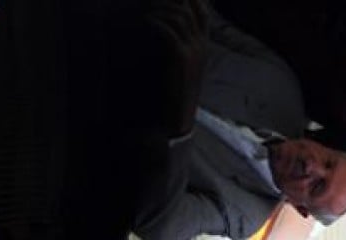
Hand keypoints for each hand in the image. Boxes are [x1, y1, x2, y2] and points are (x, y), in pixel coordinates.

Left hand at [137, 0, 207, 136]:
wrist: (175, 122)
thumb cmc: (172, 95)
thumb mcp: (178, 68)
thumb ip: (175, 47)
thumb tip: (162, 28)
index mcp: (202, 47)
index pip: (201, 12)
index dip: (189, 0)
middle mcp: (201, 46)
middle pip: (189, 9)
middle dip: (168, 0)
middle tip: (148, 1)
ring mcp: (194, 52)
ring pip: (178, 16)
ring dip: (158, 9)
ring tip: (143, 10)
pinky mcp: (182, 60)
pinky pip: (169, 31)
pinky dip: (155, 23)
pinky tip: (144, 23)